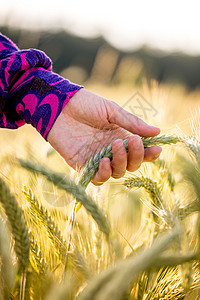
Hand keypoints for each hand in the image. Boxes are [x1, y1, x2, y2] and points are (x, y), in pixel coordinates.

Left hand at [47, 88, 161, 184]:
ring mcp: (98, 159)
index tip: (156, 149)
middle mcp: (111, 151)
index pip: (140, 152)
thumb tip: (157, 132)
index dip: (150, 153)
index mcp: (121, 137)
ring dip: (121, 163)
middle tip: (132, 141)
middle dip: (136, 156)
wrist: (59, 105)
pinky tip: (103, 161)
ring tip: (115, 146)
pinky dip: (103, 174)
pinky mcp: (83, 165)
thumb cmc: (85, 104)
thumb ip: (132, 123)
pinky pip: (97, 178)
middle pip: (131, 165)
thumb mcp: (111, 110)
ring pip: (117, 173)